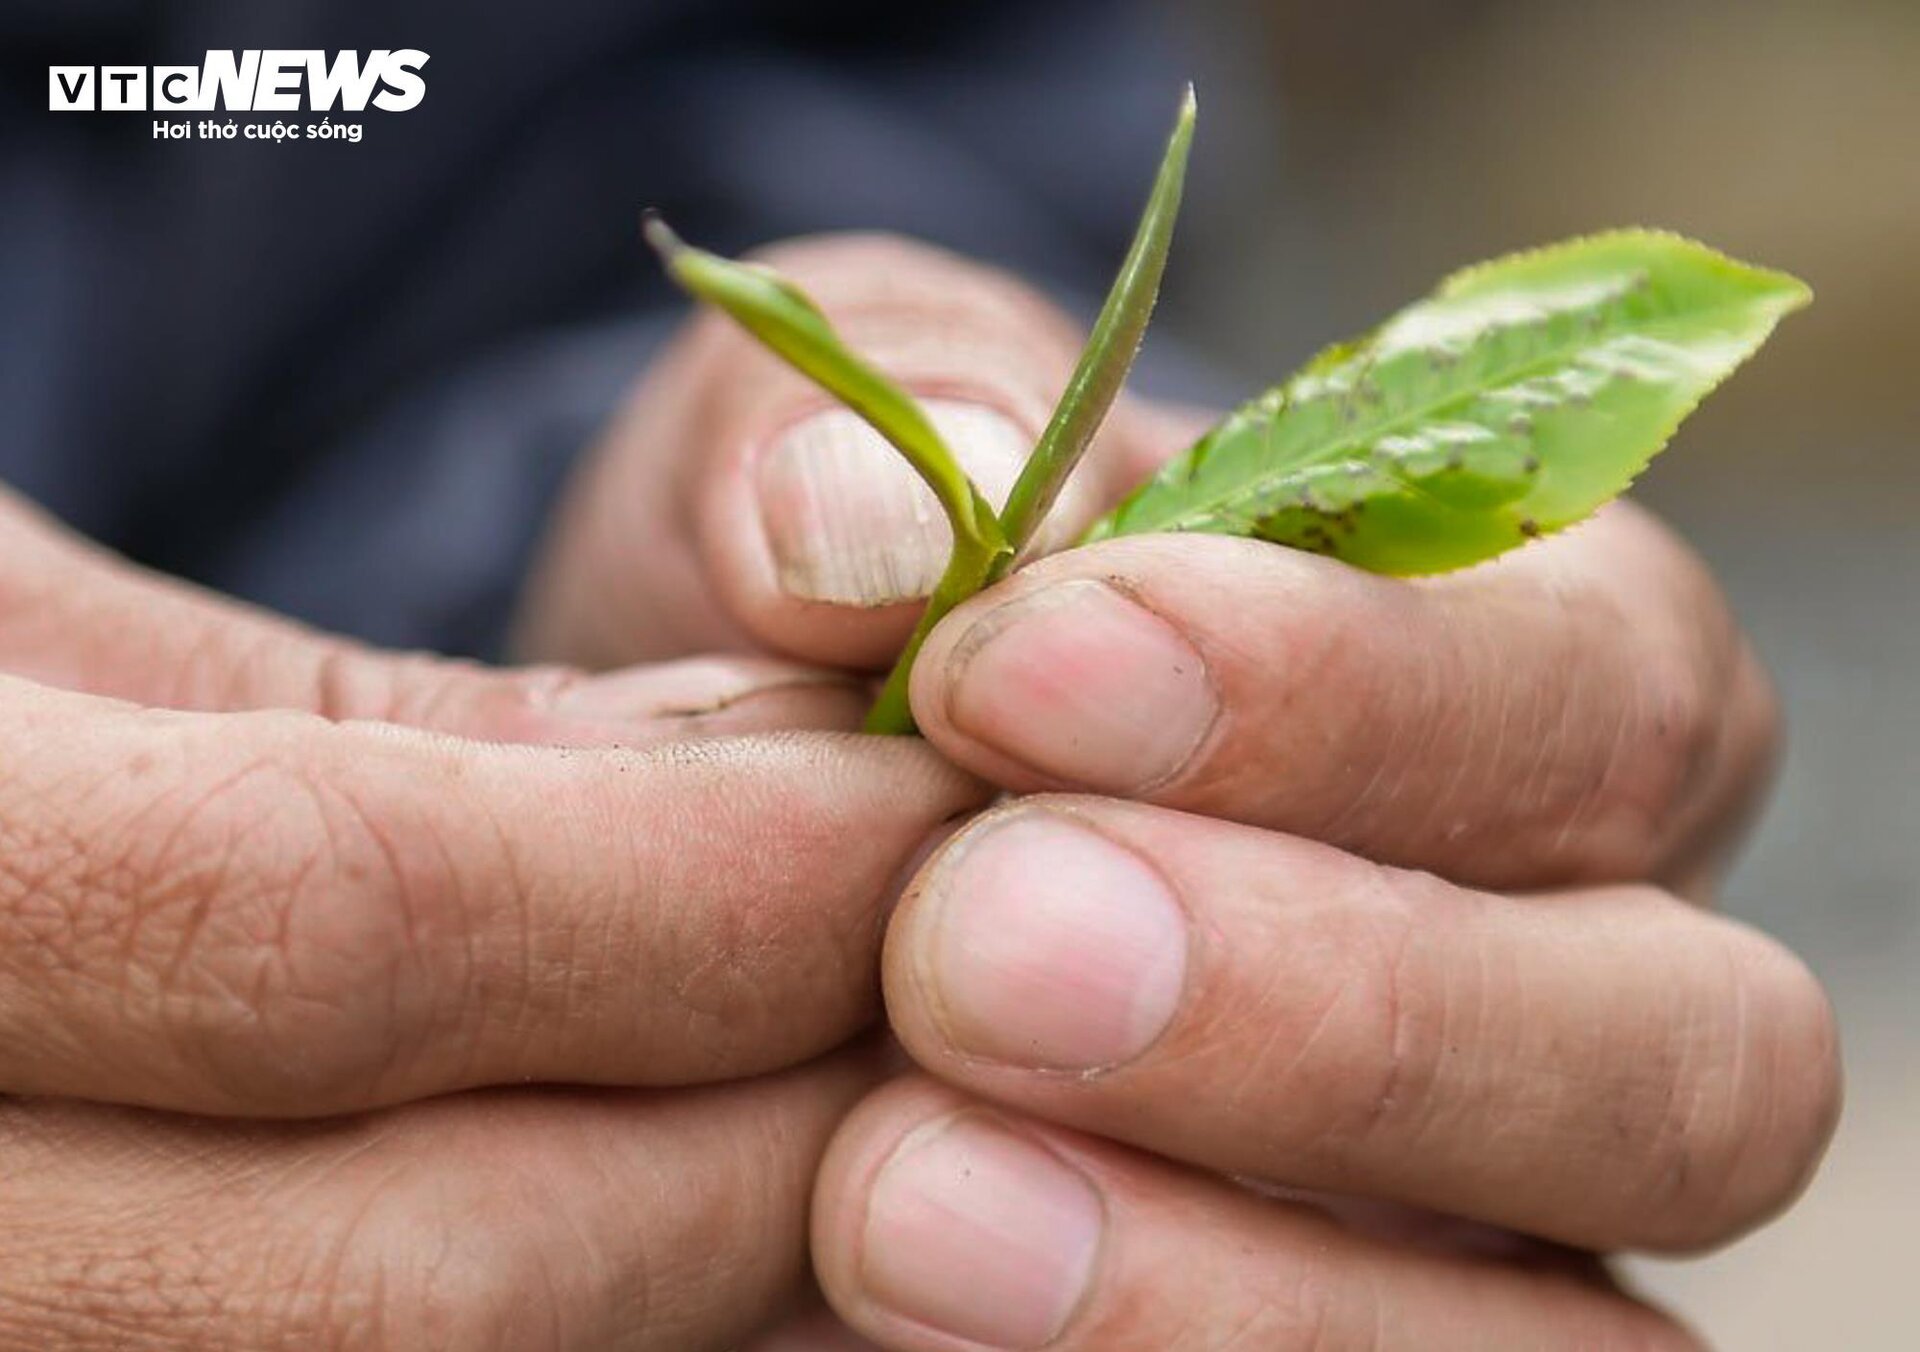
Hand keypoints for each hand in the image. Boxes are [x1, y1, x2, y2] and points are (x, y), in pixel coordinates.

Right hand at [0, 488, 982, 1348]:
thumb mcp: (9, 628)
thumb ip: (364, 727)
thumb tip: (758, 780)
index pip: (330, 924)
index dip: (702, 873)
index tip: (926, 794)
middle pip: (408, 1279)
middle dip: (769, 1129)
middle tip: (977, 972)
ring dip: (711, 1283)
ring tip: (873, 1110)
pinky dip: (587, 1350)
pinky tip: (702, 1228)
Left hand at [525, 234, 1839, 1347]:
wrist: (749, 848)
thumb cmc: (850, 624)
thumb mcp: (830, 480)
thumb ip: (865, 454)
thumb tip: (860, 520)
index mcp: (1527, 679)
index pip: (1588, 685)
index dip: (1336, 690)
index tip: (1007, 674)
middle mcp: (1577, 968)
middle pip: (1682, 1045)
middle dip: (1343, 1013)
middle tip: (969, 961)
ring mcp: (1485, 1215)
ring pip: (1570, 1332)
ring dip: (1244, 1284)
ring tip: (891, 1201)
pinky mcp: (1343, 1351)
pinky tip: (881, 1313)